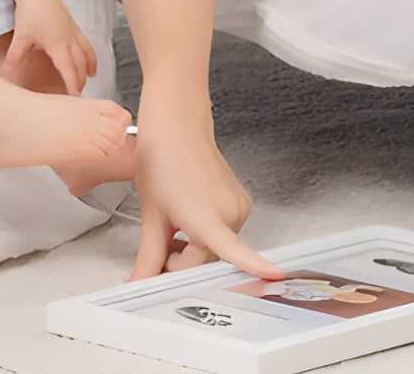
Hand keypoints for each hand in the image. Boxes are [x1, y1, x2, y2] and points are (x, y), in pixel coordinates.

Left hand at [5, 0, 97, 95]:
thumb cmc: (30, 11)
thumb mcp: (21, 38)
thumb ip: (15, 58)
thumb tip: (6, 75)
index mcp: (58, 44)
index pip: (69, 68)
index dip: (73, 83)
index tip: (75, 96)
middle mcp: (69, 38)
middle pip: (81, 62)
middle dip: (82, 78)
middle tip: (81, 92)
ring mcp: (72, 30)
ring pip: (87, 51)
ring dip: (90, 64)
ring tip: (92, 75)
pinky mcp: (72, 24)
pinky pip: (85, 41)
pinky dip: (89, 51)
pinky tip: (87, 54)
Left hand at [127, 109, 283, 281]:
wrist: (176, 129)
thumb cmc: (164, 161)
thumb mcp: (152, 216)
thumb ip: (149, 259)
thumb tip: (140, 283)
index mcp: (207, 216)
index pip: (233, 250)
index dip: (254, 264)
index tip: (273, 275)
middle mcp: (231, 211)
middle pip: (209, 260)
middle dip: (183, 261)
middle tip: (163, 239)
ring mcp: (240, 206)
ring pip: (217, 248)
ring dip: (194, 248)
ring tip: (176, 222)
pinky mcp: (242, 202)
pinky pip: (224, 233)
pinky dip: (207, 234)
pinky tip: (190, 215)